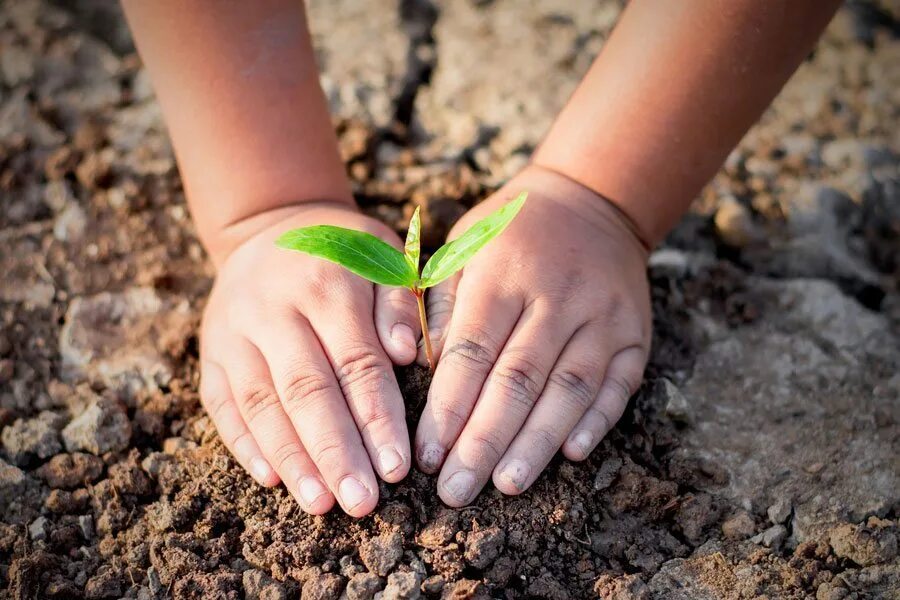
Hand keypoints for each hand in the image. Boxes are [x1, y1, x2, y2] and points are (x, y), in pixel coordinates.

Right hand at [199, 203, 420, 516]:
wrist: (270, 225)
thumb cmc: (345, 251)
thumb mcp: (383, 256)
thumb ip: (399, 303)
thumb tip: (409, 353)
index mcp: (326, 284)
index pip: (355, 362)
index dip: (376, 417)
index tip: (397, 467)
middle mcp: (273, 308)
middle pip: (305, 390)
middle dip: (335, 452)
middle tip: (361, 504)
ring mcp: (233, 331)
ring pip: (260, 403)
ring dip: (291, 459)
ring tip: (320, 504)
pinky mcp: (211, 351)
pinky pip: (222, 403)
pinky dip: (245, 444)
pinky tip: (272, 480)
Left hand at [415, 166, 650, 505]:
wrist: (589, 199)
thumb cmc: (510, 233)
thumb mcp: (462, 248)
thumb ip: (441, 305)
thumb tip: (425, 373)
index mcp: (503, 274)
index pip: (471, 352)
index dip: (448, 409)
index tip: (426, 456)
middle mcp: (556, 296)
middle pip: (517, 380)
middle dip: (483, 441)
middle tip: (456, 491)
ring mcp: (602, 315)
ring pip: (569, 390)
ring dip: (536, 443)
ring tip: (506, 484)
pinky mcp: (634, 332)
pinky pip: (618, 384)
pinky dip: (597, 422)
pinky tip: (571, 455)